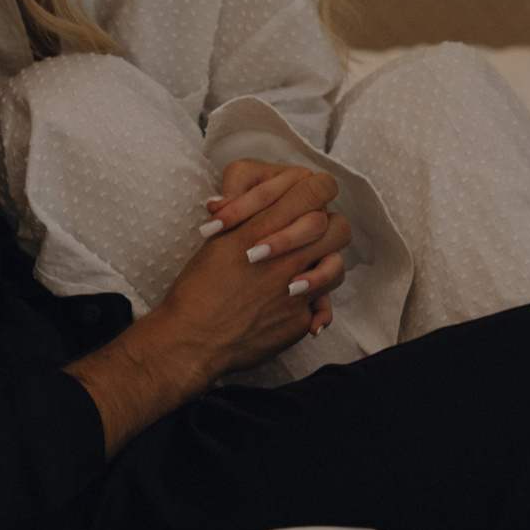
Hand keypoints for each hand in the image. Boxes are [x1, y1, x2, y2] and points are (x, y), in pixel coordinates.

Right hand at [201, 159, 336, 335]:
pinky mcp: (300, 320)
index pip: (314, 191)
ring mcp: (297, 290)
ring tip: (303, 268)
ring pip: (337, 265)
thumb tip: (269, 203)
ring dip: (324, 263)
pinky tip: (292, 302)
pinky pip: (322, 305)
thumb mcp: (219, 240)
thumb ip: (248, 218)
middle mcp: (286, 257)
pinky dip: (311, 303)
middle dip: (327, 227)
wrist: (193, 338)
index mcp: (262, 228)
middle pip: (337, 227)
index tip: (306, 199)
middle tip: (310, 234)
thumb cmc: (198, 287)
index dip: (316, 191)